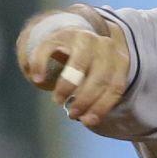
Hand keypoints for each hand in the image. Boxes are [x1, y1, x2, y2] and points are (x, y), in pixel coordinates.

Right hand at [15, 6, 130, 128]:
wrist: (71, 40)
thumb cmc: (87, 69)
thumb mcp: (98, 81)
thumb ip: (95, 100)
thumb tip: (85, 119)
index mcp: (118, 59)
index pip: (115, 86)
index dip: (101, 106)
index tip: (87, 121)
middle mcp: (104, 45)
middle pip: (99, 76)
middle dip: (85, 99)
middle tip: (72, 113)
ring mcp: (81, 38)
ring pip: (79, 63)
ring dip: (67, 85)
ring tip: (58, 100)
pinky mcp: (58, 36)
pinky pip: (49, 50)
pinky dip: (41, 65)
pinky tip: (38, 80)